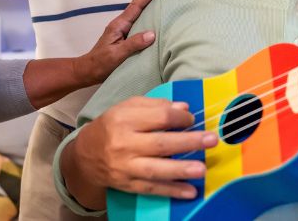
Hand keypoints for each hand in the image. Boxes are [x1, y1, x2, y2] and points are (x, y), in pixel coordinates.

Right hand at [66, 97, 216, 205]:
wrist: (85, 155)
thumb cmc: (112, 126)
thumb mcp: (127, 108)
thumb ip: (155, 105)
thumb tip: (184, 108)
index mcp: (124, 119)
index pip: (159, 117)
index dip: (180, 118)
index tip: (192, 120)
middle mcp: (124, 143)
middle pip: (160, 143)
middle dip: (188, 142)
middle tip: (211, 140)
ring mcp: (125, 167)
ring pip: (156, 169)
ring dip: (181, 170)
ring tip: (202, 170)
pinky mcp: (128, 184)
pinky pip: (151, 189)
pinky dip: (171, 191)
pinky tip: (189, 192)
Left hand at [74, 0, 163, 84]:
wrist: (88, 70)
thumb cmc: (101, 64)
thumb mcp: (117, 55)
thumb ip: (133, 44)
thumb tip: (152, 33)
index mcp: (120, 24)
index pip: (137, 6)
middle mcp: (122, 23)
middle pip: (138, 1)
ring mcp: (124, 27)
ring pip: (139, 7)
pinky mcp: (127, 34)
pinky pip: (140, 16)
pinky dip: (148, 7)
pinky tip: (154, 7)